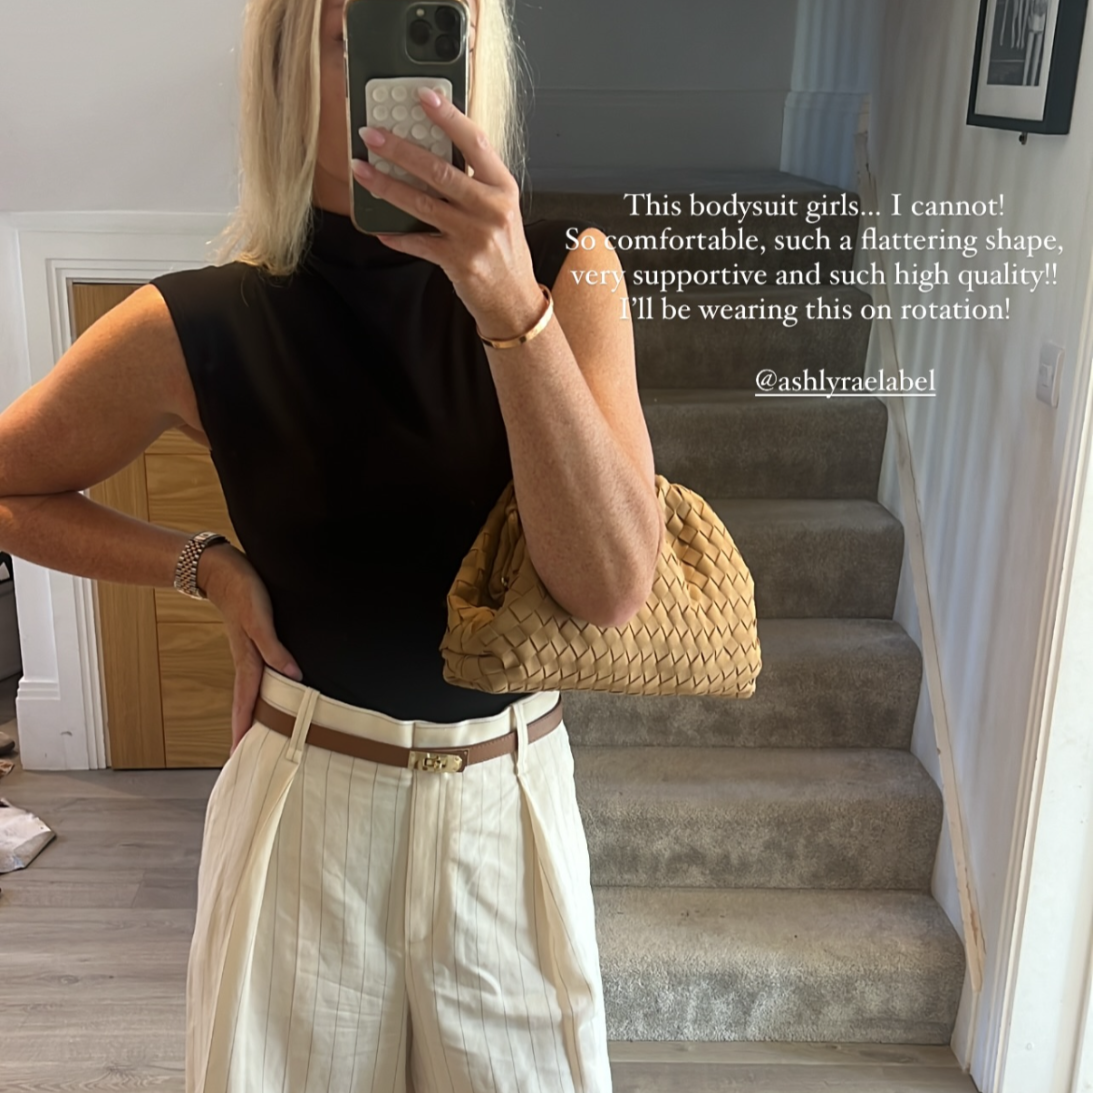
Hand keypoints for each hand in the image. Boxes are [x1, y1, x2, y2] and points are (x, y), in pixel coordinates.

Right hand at [199, 544, 302, 758]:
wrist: (223, 568)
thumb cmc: (242, 590)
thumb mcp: (259, 618)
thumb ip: (274, 647)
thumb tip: (293, 675)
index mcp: (247, 659)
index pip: (247, 702)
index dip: (245, 727)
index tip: (238, 753)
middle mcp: (247, 660)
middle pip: (246, 702)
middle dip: (245, 729)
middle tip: (243, 756)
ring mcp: (248, 652)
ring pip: (251, 690)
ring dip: (252, 712)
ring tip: (254, 734)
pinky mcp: (253, 641)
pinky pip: (257, 674)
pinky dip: (259, 690)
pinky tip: (267, 693)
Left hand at [350, 87, 547, 342]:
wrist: (514, 300)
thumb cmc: (504, 252)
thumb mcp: (501, 210)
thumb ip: (475, 182)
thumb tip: (432, 152)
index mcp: (502, 188)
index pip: (475, 143)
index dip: (448, 117)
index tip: (423, 96)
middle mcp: (490, 209)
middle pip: (439, 171)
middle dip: (399, 149)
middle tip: (372, 135)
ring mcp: (473, 236)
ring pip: (422, 203)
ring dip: (386, 186)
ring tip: (362, 171)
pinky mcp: (457, 262)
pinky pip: (418, 243)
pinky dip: (397, 235)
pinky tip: (380, 228)